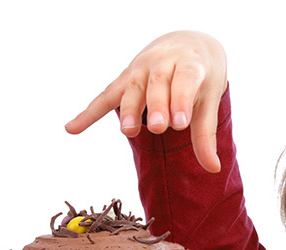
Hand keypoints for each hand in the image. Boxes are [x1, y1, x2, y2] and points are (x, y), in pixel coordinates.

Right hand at [65, 31, 227, 172]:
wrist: (187, 45)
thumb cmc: (202, 77)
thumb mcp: (209, 100)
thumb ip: (206, 134)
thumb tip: (214, 169)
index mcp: (189, 63)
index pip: (185, 79)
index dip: (181, 99)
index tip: (181, 123)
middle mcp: (163, 61)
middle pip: (157, 84)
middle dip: (156, 105)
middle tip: (159, 128)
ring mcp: (141, 68)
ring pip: (132, 88)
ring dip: (129, 110)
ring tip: (129, 132)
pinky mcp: (125, 78)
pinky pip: (105, 95)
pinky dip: (89, 112)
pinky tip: (71, 129)